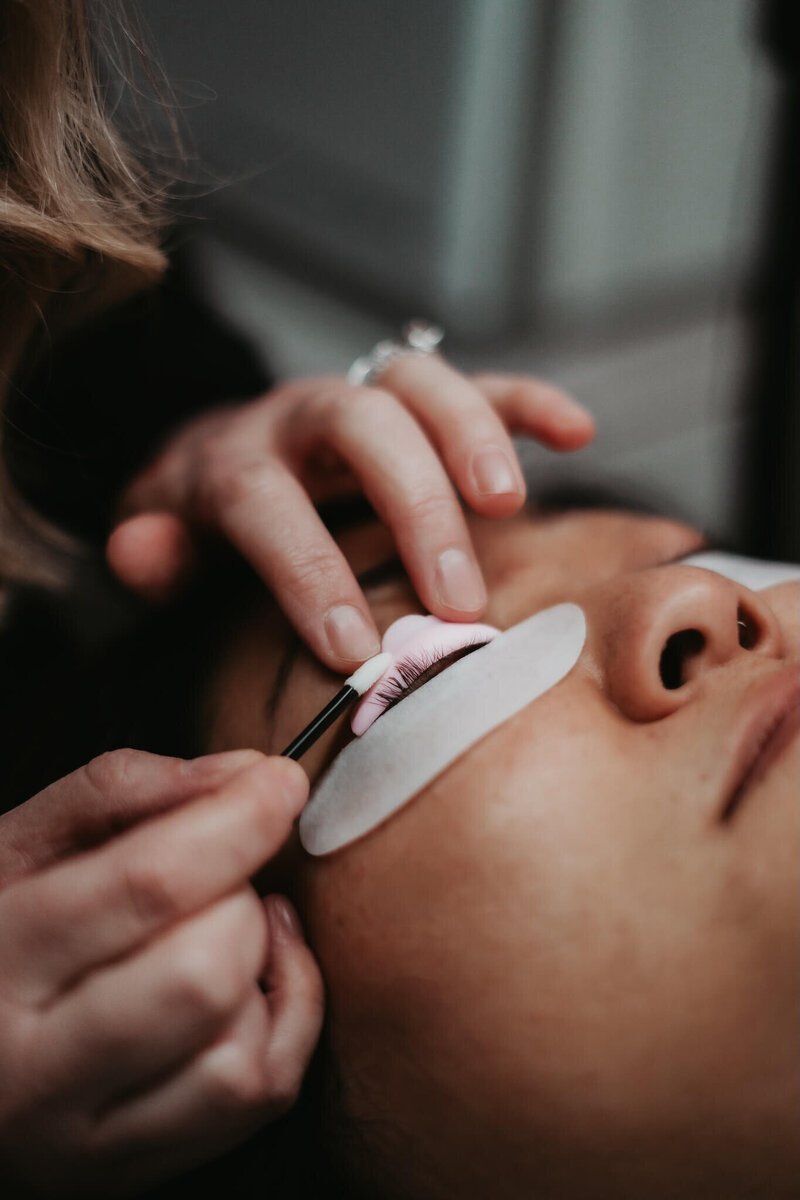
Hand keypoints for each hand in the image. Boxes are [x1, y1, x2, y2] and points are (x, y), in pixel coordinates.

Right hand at [0, 749, 322, 1196]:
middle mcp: (33, 1073)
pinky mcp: (133, 1175)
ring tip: (220, 929)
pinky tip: (253, 978)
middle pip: (203, 974)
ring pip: (239, 1053)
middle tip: (214, 878)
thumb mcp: (21, 845)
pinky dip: (284, 1020)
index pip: (146, 885)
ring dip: (258, 968)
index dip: (236, 822)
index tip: (281, 781)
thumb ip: (121, 790)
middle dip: (238, 901)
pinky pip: (261, 1095)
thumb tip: (246, 774)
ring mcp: (84, 1143)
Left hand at [107, 356, 593, 671]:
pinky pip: (478, 379)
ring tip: (511, 504)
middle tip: (458, 601)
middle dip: (413, 508)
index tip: (356, 647)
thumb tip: (141, 553)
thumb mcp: (162, 538)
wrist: (229, 453)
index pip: (265, 500)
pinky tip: (576, 432)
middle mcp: (299, 414)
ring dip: (471, 433)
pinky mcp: (417, 402)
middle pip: (358, 426)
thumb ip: (151, 548)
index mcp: (231, 457)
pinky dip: (526, 399)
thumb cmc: (208, 518)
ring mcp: (362, 398)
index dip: (306, 569)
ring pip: (419, 383)